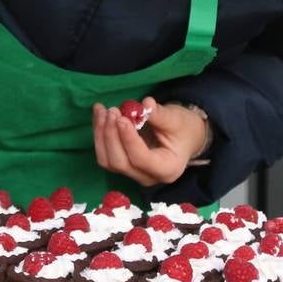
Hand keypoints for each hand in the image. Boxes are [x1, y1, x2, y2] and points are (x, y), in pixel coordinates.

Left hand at [92, 98, 208, 186]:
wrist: (184, 136)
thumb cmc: (183, 129)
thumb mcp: (177, 120)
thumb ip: (160, 115)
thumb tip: (145, 105)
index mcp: (167, 169)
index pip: (141, 159)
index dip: (129, 140)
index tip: (122, 119)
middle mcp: (147, 176)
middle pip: (120, 163)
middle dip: (111, 136)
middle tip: (112, 111)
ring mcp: (133, 173)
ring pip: (108, 160)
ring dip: (101, 134)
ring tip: (103, 110)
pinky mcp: (122, 164)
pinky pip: (105, 153)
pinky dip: (99, 134)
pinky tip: (100, 115)